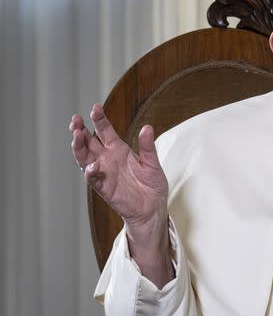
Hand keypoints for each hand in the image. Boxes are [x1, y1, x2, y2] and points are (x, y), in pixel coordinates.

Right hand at [70, 104, 171, 285]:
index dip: (99, 119)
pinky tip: (92, 165)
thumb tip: (147, 127)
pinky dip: (90, 172)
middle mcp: (107, 159)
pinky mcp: (104, 187)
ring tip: (77, 135)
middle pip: (88, 142)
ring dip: (79, 147)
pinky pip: (93, 179)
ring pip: (84, 158)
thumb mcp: (152, 163)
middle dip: (80, 130)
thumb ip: (148, 146)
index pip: (104, 131)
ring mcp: (103, 172)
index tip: (95, 108)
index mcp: (119, 150)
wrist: (153, 208)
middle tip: (75, 120)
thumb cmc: (152, 186)